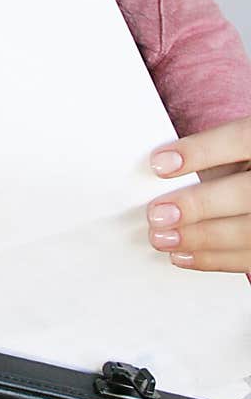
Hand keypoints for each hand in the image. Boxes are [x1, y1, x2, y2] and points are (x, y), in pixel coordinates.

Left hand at [147, 116, 250, 271]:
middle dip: (197, 206)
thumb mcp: (238, 146)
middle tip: (157, 214)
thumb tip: (162, 171)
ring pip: (249, 231)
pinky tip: (184, 255)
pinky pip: (250, 256)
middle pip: (246, 193)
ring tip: (163, 239)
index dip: (200, 152)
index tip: (160, 164)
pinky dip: (214, 259)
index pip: (241, 139)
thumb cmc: (246, 160)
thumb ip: (212, 155)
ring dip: (200, 239)